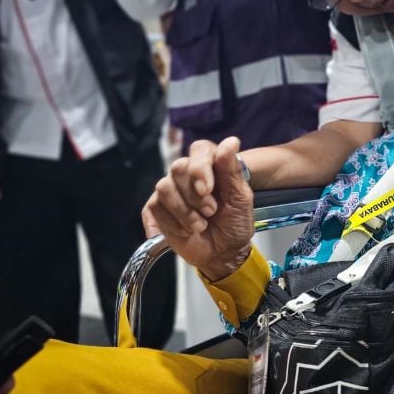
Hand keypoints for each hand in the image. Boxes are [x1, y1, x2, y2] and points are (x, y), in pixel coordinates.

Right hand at [143, 137, 253, 281]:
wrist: (224, 251)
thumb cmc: (235, 222)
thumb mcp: (240, 198)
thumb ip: (232, 170)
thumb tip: (230, 141)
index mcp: (212, 164)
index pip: (199, 150)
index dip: (200, 168)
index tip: (208, 189)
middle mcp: (188, 172)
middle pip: (178, 168)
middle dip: (195, 195)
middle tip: (211, 212)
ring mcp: (171, 189)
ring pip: (164, 187)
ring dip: (184, 211)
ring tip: (200, 225)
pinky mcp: (158, 208)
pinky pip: (153, 207)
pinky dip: (172, 223)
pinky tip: (185, 232)